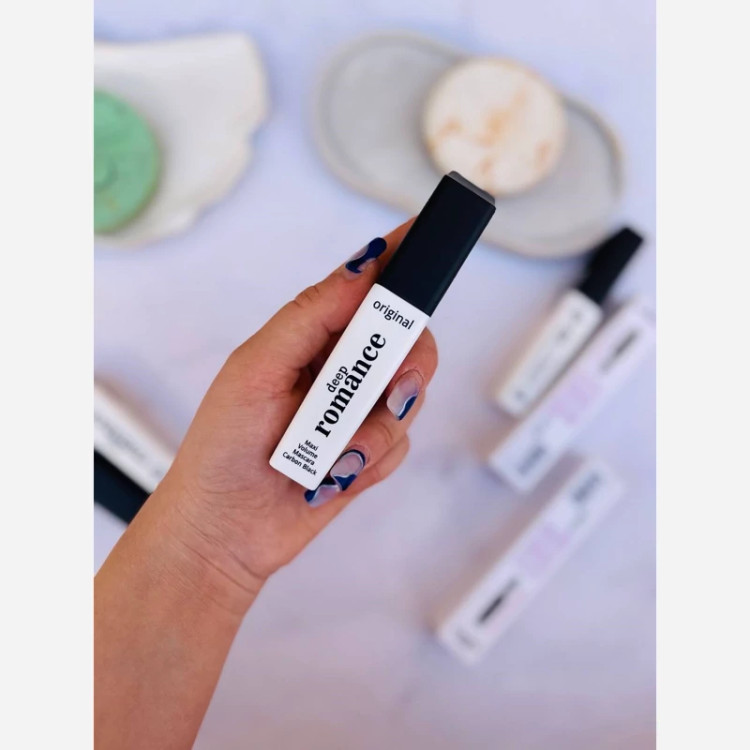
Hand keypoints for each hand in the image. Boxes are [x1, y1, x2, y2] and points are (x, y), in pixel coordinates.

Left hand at [153, 219, 437, 605]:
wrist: (224, 531)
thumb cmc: (222, 447)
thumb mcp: (256, 369)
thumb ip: (311, 317)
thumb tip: (362, 267)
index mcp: (312, 338)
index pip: (365, 288)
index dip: (399, 260)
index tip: (428, 235)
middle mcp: (340, 369)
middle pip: (407, 342)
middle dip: (407, 365)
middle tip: (392, 388)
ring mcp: (356, 412)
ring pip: (409, 398)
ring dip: (375, 431)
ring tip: (332, 456)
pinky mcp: (368, 453)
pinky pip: (399, 445)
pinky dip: (369, 462)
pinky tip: (330, 478)